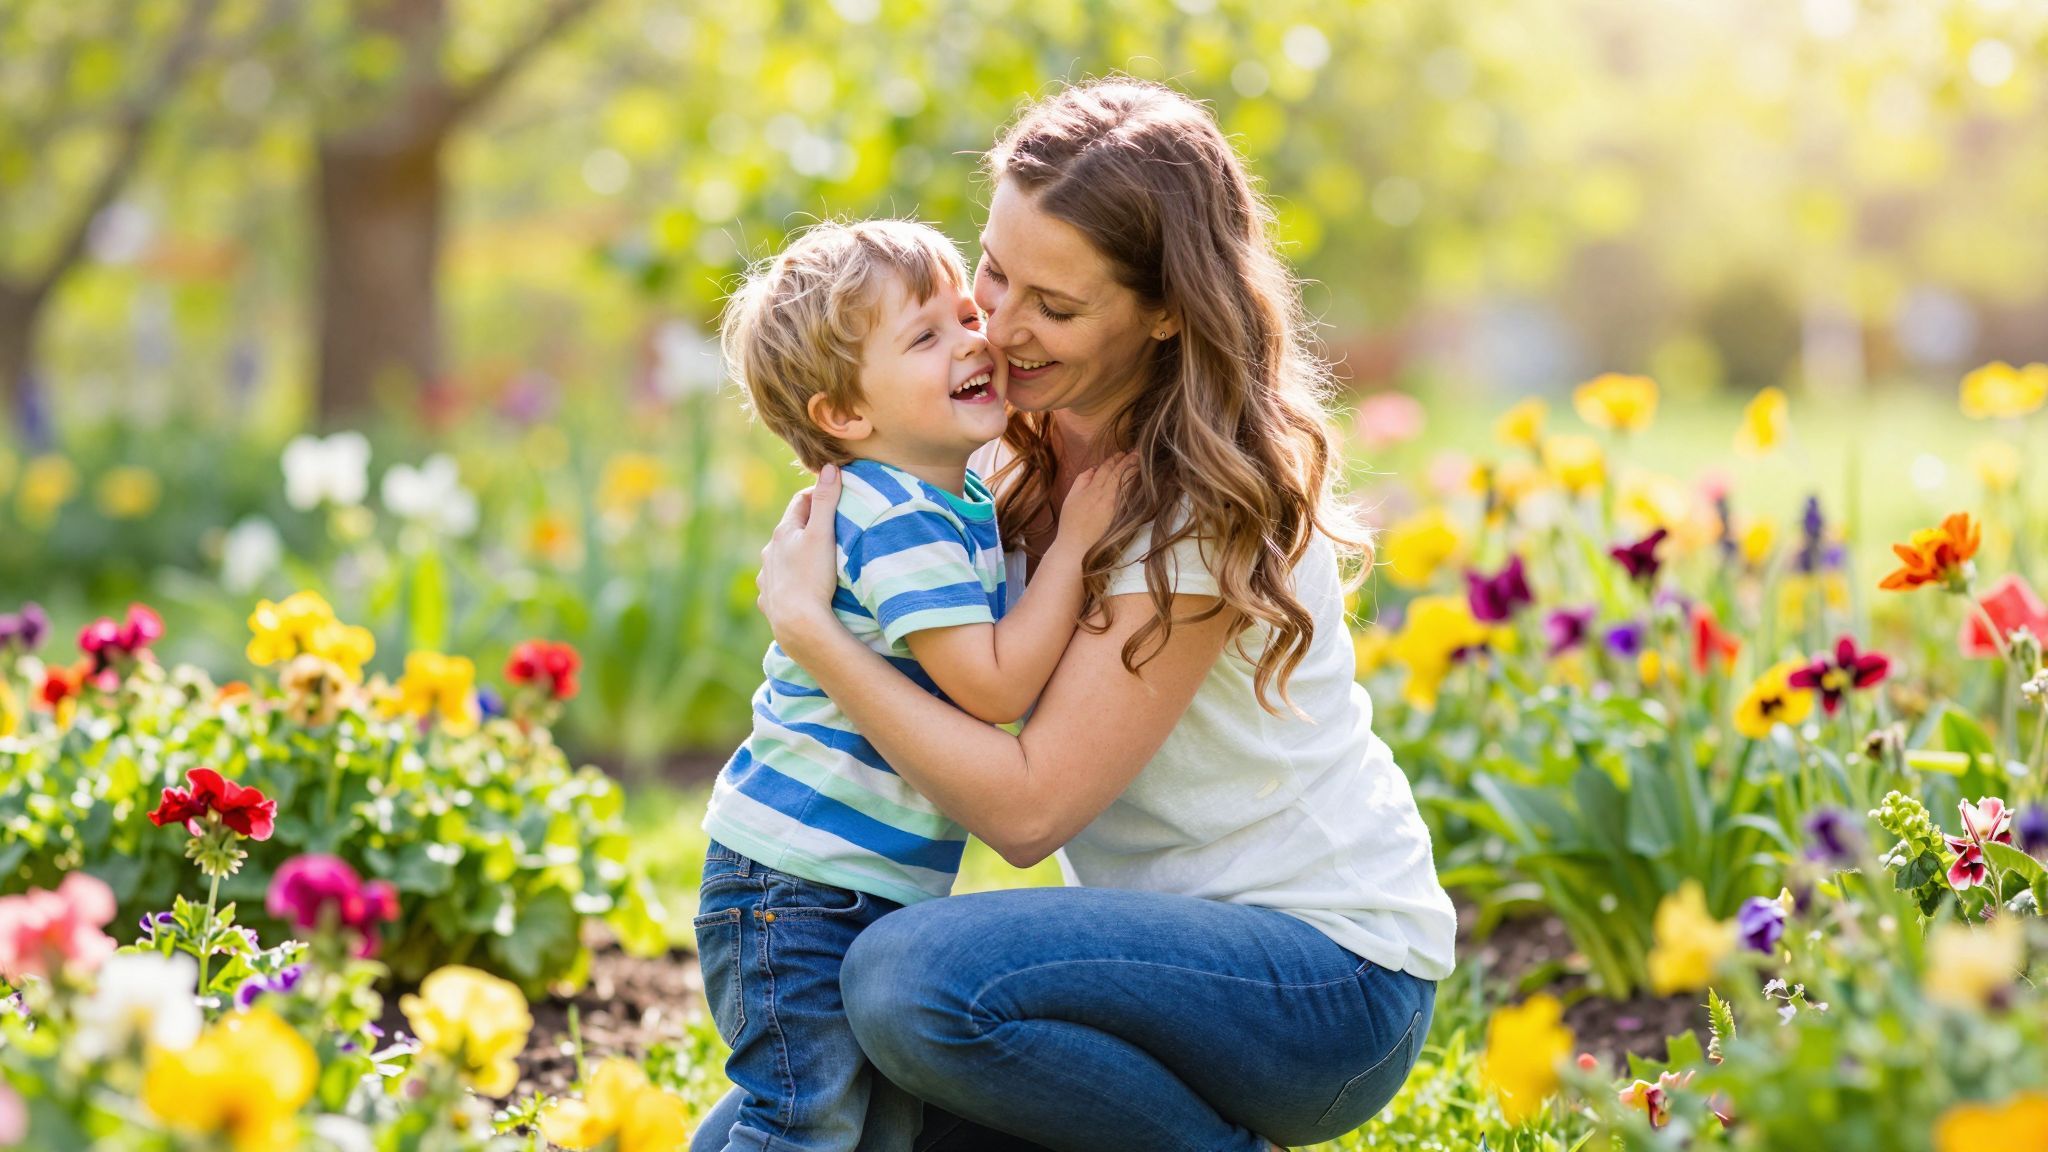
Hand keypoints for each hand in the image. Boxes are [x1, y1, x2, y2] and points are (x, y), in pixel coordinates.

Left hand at [756, 463, 843, 656]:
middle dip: (808, 526)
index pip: (800, 503)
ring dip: (796, 553)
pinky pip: (779, 583)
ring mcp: (766, 577)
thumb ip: (826, 500)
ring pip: (782, 557)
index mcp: (782, 533)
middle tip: (832, 529)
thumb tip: (829, 467)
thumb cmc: (812, 576)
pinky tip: (800, 587)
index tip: (835, 498)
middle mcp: (769, 552)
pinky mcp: (768, 599)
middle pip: (790, 530)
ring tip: (817, 560)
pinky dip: (789, 579)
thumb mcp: (823, 534)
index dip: (818, 496)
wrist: (797, 623)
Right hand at [1055, 452, 1133, 549]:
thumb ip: (1081, 481)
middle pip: (1118, 473)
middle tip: (1137, 451)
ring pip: (1126, 482)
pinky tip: (1141, 479)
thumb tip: (1093, 468)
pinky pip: (1130, 496)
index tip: (1122, 452)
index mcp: (1091, 489)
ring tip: (1141, 460)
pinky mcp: (1120, 515)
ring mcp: (1114, 505)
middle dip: (1128, 460)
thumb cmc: (1071, 522)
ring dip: (1134, 469)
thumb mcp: (1070, 498)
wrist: (1076, 546)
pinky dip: (1135, 485)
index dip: (1114, 459)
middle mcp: (1104, 495)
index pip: (1105, 468)